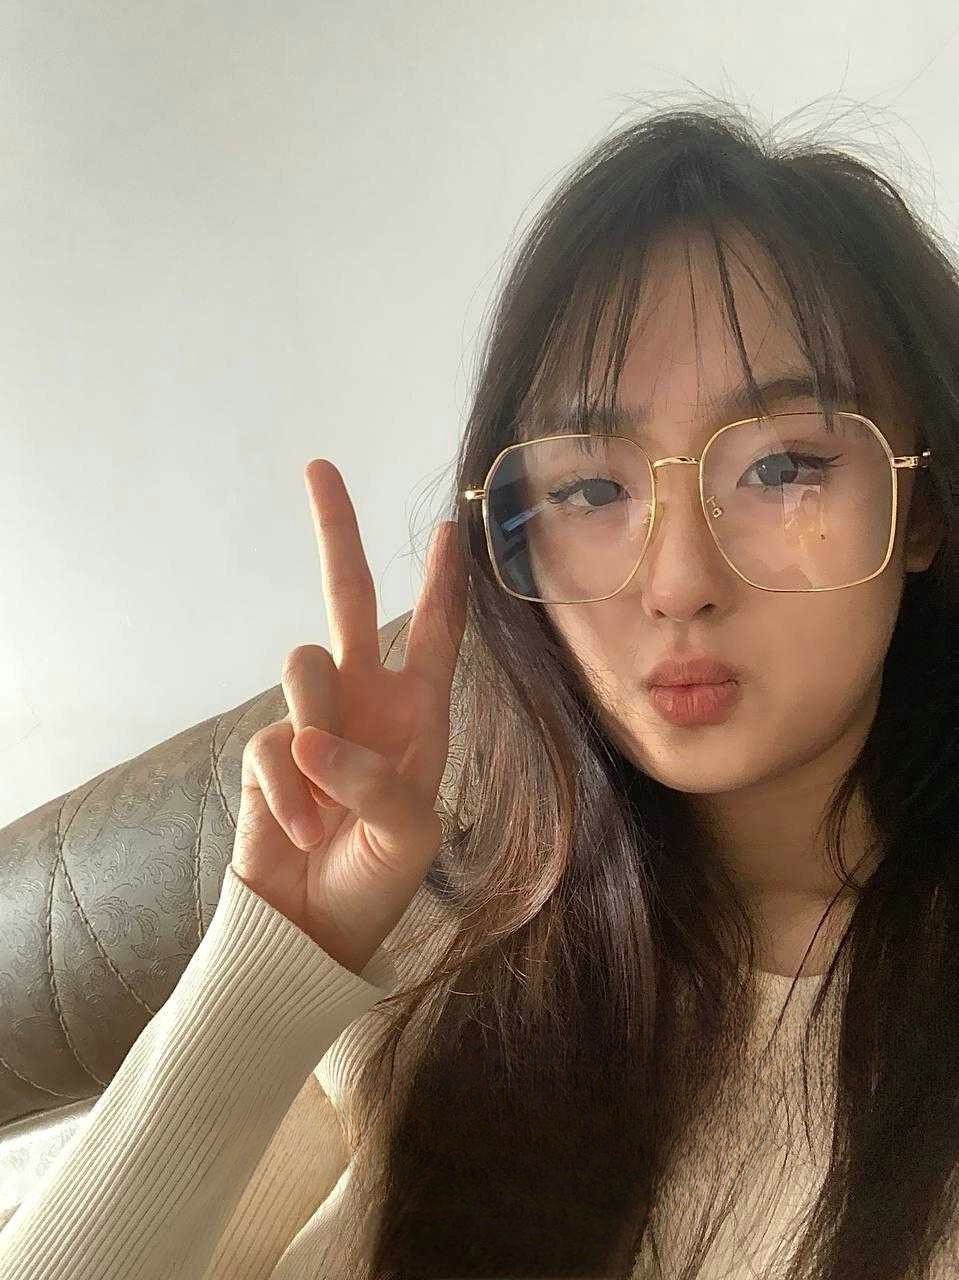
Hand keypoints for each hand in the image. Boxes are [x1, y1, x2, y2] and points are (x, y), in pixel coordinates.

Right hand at [231, 458, 466, 976]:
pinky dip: (289, 796)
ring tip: (329, 812)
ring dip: (319, 738)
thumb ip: (375, 780)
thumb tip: (308, 737)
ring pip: (306, 668)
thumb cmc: (378, 880)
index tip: (450, 530)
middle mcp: (366, 703)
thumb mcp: (409, 834)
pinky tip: (302, 835)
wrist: (313, 930)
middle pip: (349, 601)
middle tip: (320, 468)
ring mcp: (311, 721)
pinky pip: (271, 746)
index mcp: (419, 715)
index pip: (436, 635)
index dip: (444, 584)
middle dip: (337, 534)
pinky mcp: (266, 750)